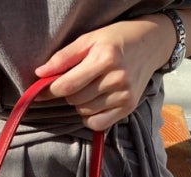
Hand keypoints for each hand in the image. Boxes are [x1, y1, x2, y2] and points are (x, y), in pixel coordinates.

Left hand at [35, 17, 170, 130]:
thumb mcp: (88, 39)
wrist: (150, 44)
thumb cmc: (115, 40)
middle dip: (69, 93)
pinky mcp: (128, 107)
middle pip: (75, 99)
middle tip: (76, 81)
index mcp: (104, 58)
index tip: (43, 89)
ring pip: (84, 111)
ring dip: (80, 103)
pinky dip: (90, 117)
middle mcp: (116, 78)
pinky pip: (98, 123)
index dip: (50, 90)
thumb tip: (40, 74)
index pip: (67, 85)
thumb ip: (63, 57)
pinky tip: (94, 103)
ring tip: (89, 88)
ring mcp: (124, 95)